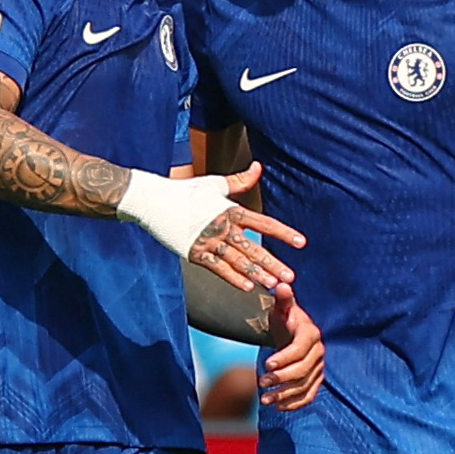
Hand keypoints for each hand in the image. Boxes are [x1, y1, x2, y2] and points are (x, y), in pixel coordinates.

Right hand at [119, 163, 305, 291]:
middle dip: (273, 263)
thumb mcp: (215, 184)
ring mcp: (208, 242)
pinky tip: (248, 287)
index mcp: (230, 210)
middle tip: (291, 277)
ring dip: (257, 274)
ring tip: (273, 284)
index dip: (283, 233)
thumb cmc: (185, 191)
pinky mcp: (195, 253)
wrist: (153, 201)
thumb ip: (240, 180)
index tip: (301, 243)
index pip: (263, 223)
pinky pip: (218, 269)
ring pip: (238, 261)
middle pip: (253, 248)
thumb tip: (259, 166)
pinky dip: (233, 278)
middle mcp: (223, 227)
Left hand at [256, 283, 324, 409]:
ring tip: (265, 399)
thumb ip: (282, 300)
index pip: (300, 349)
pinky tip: (278, 407)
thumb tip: (281, 285)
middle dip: (281, 378)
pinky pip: (309, 396)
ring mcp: (319, 368)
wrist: (295, 332)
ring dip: (285, 395)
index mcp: (311, 334)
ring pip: (305, 386)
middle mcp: (318, 352)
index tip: (267, 365)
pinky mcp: (316, 381)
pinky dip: (295, 404)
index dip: (285, 358)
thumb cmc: (285, 319)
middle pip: (302, 370)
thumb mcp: (282, 309)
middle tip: (261, 383)